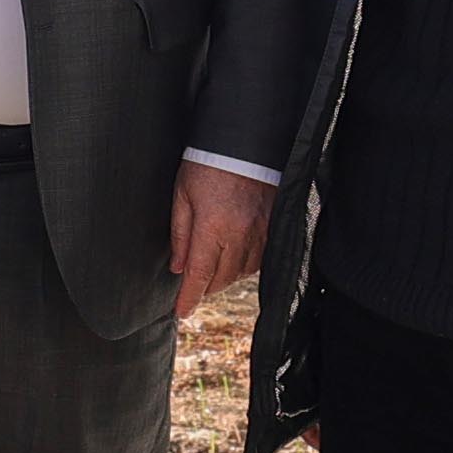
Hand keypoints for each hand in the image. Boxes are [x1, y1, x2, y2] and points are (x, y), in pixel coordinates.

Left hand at [168, 160, 276, 310]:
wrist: (243, 141)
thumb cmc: (207, 164)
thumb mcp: (182, 196)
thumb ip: (180, 235)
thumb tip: (178, 267)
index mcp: (212, 228)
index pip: (199, 276)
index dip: (189, 298)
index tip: (182, 312)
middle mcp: (239, 235)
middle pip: (222, 279)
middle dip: (205, 287)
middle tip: (193, 286)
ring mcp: (260, 231)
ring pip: (242, 272)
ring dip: (225, 276)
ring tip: (212, 270)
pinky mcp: (273, 225)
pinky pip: (260, 258)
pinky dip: (245, 264)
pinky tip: (234, 257)